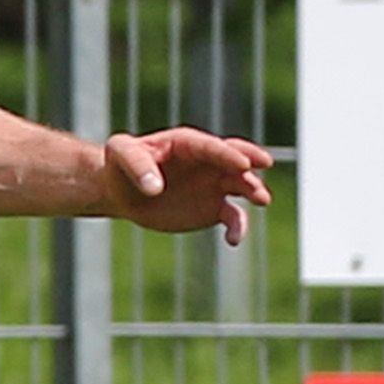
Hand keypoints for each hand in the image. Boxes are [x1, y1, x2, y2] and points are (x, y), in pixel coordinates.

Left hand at [101, 129, 275, 244]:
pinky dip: (238, 227)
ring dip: (253, 191)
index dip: (226, 154)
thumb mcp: (120, 153)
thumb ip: (136, 164)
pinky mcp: (213, 208)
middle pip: (235, 159)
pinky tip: (234, 240)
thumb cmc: (120, 164)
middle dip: (250, 160)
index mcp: (187, 143)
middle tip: (263, 164)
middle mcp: (207, 161)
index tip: (242, 163)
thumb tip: (154, 187)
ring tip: (261, 200)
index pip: (211, 147)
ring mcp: (213, 184)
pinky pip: (233, 216)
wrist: (122, 191)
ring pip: (241, 186)